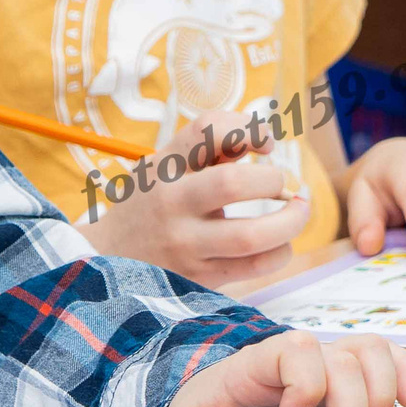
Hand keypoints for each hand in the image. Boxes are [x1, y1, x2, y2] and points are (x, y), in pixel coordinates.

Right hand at [83, 110, 309, 289]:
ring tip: (298, 210)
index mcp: (163, 167)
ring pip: (252, 235)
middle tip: (284, 183)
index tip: (265, 143)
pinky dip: (280, 252)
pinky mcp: (201, 278)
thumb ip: (206, 150)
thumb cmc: (148, 204)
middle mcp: (171, 204)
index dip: (249, 128)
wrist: (107, 260)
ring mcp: (185, 245)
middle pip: (233, 184)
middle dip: (273, 179)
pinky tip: (279, 243)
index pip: (207, 129)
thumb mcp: (161, 168)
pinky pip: (255, 267)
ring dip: (290, 220)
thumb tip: (259, 140)